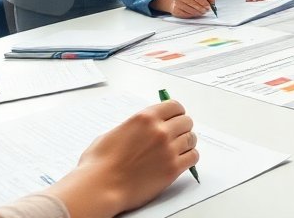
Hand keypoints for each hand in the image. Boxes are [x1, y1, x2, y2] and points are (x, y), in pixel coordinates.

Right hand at [48, 101, 197, 216]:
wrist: (100, 187)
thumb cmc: (100, 163)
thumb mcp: (115, 133)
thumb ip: (135, 127)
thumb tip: (143, 128)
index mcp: (145, 118)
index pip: (174, 106)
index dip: (176, 112)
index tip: (176, 117)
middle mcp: (160, 131)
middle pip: (186, 122)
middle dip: (182, 127)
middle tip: (177, 134)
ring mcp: (168, 150)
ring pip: (191, 139)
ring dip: (187, 142)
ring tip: (180, 148)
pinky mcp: (173, 169)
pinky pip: (193, 157)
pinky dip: (190, 157)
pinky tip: (182, 160)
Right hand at [162, 0, 214, 17]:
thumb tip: (212, 0)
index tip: (213, 1)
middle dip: (206, 5)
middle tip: (209, 8)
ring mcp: (178, 0)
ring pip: (194, 8)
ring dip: (201, 11)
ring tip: (204, 11)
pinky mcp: (176, 9)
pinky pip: (189, 13)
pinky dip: (195, 14)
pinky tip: (196, 13)